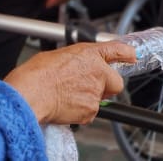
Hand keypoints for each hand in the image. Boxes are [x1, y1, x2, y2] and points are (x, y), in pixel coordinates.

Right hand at [4, 41, 132, 124]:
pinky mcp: (91, 110)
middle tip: (88, 87)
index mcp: (89, 54)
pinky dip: (80, 111)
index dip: (126, 53)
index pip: (117, 50)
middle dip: (107, 86)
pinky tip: (66, 104)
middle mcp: (98, 72)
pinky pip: (90, 113)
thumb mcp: (57, 55)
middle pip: (116, 83)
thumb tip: (75, 66)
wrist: (30, 93)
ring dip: (88, 99)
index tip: (131, 56)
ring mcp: (96, 93)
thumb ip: (75, 61)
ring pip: (101, 100)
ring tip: (67, 95)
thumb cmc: (37, 74)